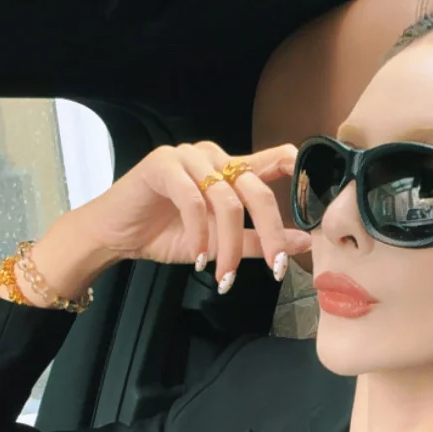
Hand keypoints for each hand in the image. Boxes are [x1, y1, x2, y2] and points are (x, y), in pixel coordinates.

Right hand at [72, 141, 310, 289]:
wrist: (115, 235)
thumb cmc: (165, 234)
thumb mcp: (220, 244)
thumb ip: (258, 241)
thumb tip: (302, 242)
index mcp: (231, 170)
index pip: (276, 158)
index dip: (299, 174)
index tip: (316, 205)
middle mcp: (214, 157)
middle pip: (257, 189)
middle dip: (270, 232)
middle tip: (276, 267)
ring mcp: (188, 157)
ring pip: (226, 200)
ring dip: (228, 244)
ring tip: (222, 274)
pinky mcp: (162, 165)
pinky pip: (194, 200)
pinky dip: (200, 234)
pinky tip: (200, 257)